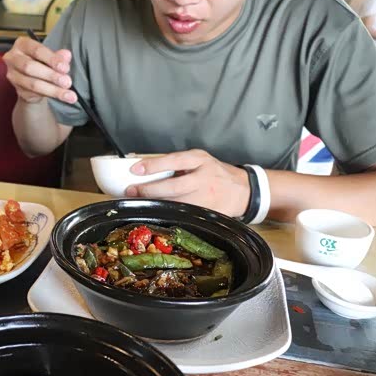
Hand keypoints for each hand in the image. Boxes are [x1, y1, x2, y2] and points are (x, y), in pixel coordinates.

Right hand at [3, 36, 76, 103]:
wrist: (33, 78)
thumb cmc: (42, 62)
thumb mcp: (51, 56)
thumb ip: (58, 56)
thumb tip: (66, 55)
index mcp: (22, 44)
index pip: (36, 50)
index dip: (52, 59)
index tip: (65, 68)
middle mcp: (13, 59)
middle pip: (30, 67)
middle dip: (51, 75)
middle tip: (67, 82)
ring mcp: (13, 76)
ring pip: (32, 84)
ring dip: (52, 90)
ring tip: (68, 94)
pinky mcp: (18, 90)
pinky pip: (33, 94)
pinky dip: (49, 95)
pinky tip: (62, 97)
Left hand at [125, 149, 250, 217]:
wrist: (244, 189)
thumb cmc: (215, 173)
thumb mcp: (199, 160)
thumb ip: (177, 164)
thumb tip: (145, 170)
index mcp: (200, 160)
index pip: (174, 161)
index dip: (153, 166)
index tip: (135, 170)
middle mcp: (204, 178)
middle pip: (172, 187)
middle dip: (149, 190)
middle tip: (131, 191)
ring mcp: (207, 198)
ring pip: (176, 204)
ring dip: (155, 204)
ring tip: (139, 203)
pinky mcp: (208, 213)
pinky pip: (185, 215)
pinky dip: (169, 214)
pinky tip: (157, 214)